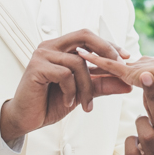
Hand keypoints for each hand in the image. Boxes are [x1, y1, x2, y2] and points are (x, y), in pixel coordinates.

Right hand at [0, 29, 132, 141]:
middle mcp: (51, 46)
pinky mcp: (37, 67)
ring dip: (88, 86)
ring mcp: (42, 55)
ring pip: (78, 62)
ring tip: (87, 105)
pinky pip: (66, 75)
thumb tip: (127, 84)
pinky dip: (72, 91)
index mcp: (61, 48)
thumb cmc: (50, 103)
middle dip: (105, 49)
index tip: (126, 57)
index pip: (89, 37)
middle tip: (119, 66)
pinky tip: (70, 102)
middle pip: (84, 36)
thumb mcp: (82, 93)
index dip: (108, 44)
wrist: (26, 119)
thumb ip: (102, 85)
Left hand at [77, 53, 153, 96]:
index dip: (110, 71)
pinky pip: (109, 63)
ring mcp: (136, 67)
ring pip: (108, 61)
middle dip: (98, 60)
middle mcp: (140, 66)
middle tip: (81, 54)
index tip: (98, 69)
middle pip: (113, 64)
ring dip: (93, 57)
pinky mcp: (133, 70)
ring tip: (76, 50)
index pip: (124, 72)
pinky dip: (95, 58)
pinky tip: (81, 54)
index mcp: (147, 74)